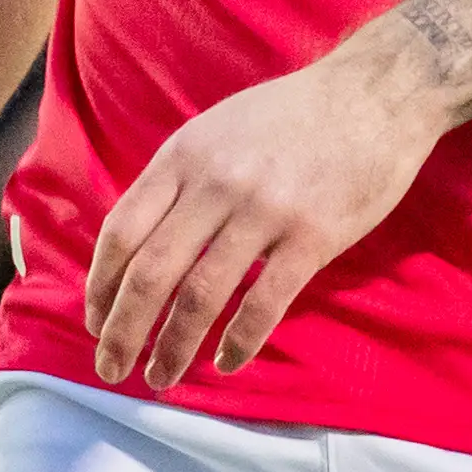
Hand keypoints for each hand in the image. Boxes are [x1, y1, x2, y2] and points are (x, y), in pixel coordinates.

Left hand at [84, 33, 445, 387]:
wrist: (376, 93)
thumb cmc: (293, 114)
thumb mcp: (217, 129)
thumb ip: (178, 179)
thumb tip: (139, 244)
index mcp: (184, 156)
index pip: (123, 231)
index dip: (101, 285)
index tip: (96, 321)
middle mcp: (215, 183)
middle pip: (151, 272)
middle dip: (123, 330)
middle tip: (112, 369)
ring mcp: (264, 211)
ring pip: (201, 296)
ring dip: (174, 346)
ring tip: (162, 377)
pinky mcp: (312, 237)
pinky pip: (264, 304)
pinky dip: (239, 342)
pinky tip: (226, 362)